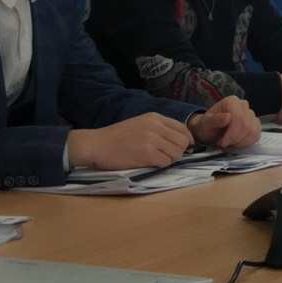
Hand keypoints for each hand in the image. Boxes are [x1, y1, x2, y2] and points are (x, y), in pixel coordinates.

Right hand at [67, 113, 191, 169]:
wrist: (95, 145)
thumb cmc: (116, 138)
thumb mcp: (140, 125)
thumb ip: (159, 129)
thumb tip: (181, 141)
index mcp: (154, 117)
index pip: (182, 128)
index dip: (186, 140)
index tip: (181, 148)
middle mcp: (155, 126)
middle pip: (183, 141)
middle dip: (179, 151)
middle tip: (167, 156)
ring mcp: (151, 139)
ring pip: (177, 153)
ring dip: (170, 159)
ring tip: (156, 159)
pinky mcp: (147, 153)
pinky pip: (166, 162)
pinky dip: (161, 165)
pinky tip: (150, 163)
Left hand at [190, 96, 260, 148]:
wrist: (210, 131)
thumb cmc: (207, 126)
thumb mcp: (206, 124)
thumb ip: (215, 120)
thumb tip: (227, 117)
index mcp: (232, 101)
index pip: (239, 118)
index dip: (232, 134)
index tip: (223, 142)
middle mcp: (243, 105)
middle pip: (247, 126)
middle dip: (235, 139)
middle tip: (224, 143)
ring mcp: (250, 115)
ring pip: (253, 132)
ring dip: (240, 142)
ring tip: (229, 142)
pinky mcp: (255, 124)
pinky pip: (256, 136)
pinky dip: (246, 143)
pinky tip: (236, 142)